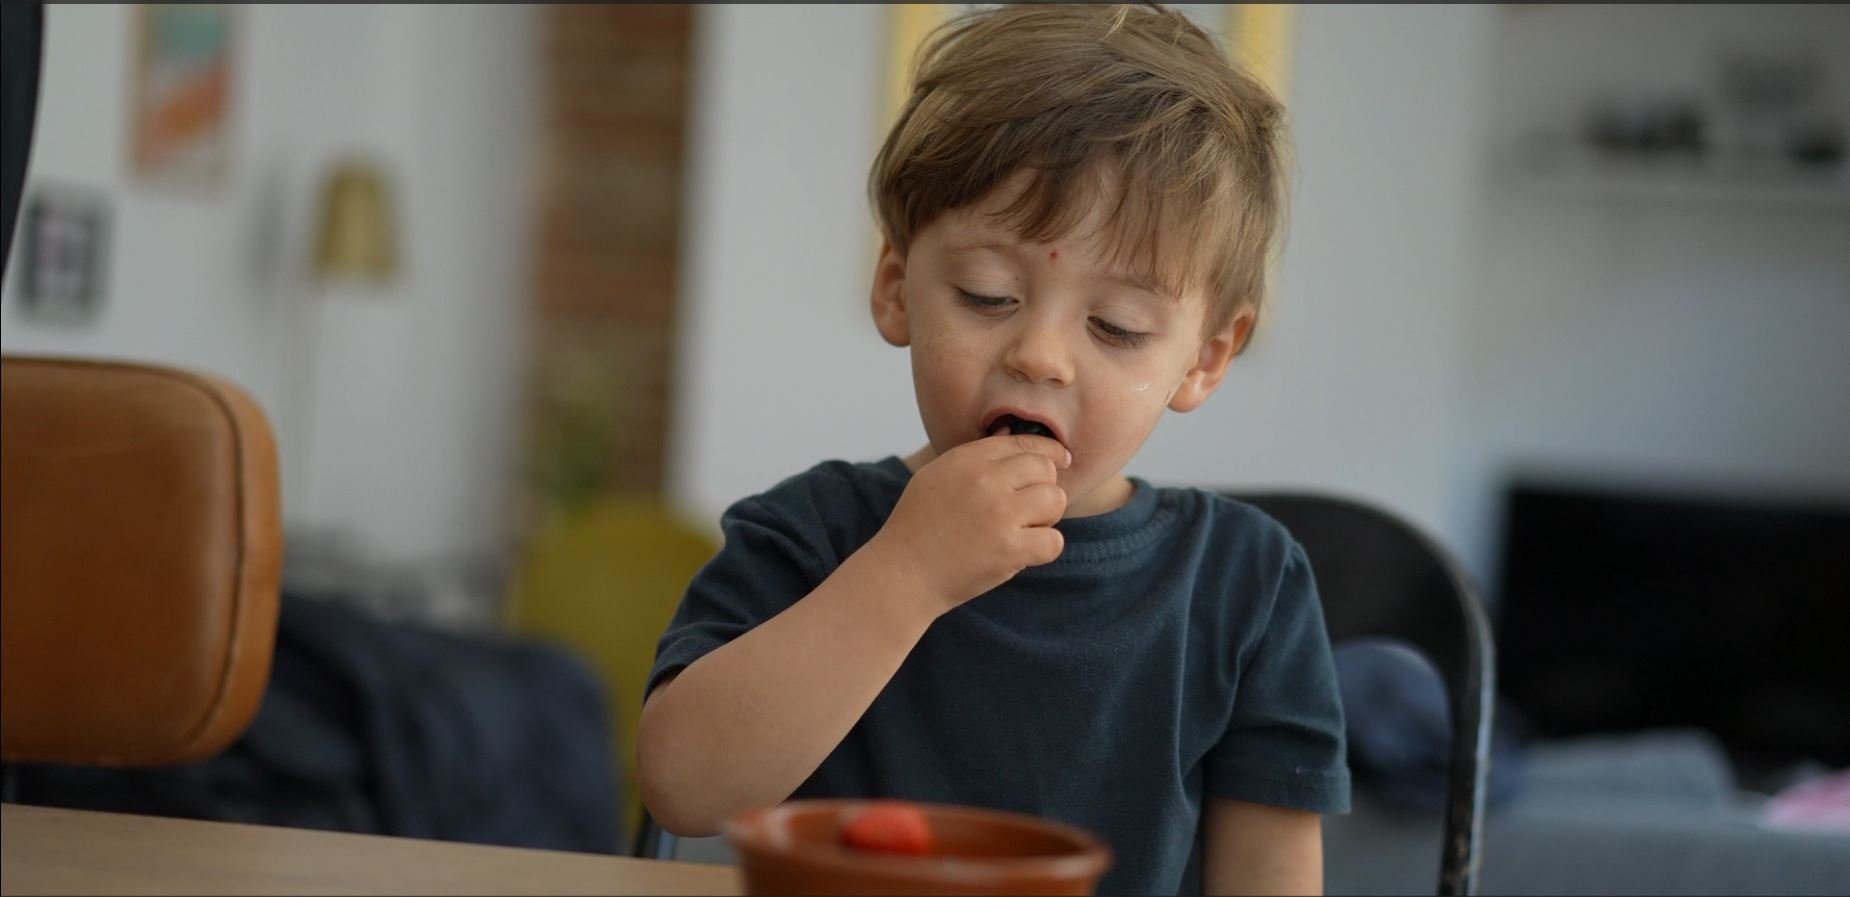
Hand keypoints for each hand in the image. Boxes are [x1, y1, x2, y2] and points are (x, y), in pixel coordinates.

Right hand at [867, 434, 1069, 615]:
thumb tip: (1012, 436)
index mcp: (967, 459)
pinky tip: (1024, 552)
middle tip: (1028, 508)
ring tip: (1024, 529)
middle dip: (1044, 488)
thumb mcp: (936, 476)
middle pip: (1045, 469)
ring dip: (1046, 517)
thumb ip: (975, 458)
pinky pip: (1053, 541)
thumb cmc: (918, 527)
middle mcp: (985, 481)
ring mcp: (999, 514)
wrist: (902, 574)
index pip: (1024, 443)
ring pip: (1055, 501)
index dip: (1047, 453)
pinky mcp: (1009, 549)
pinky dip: (1044, 548)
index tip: (1058, 462)